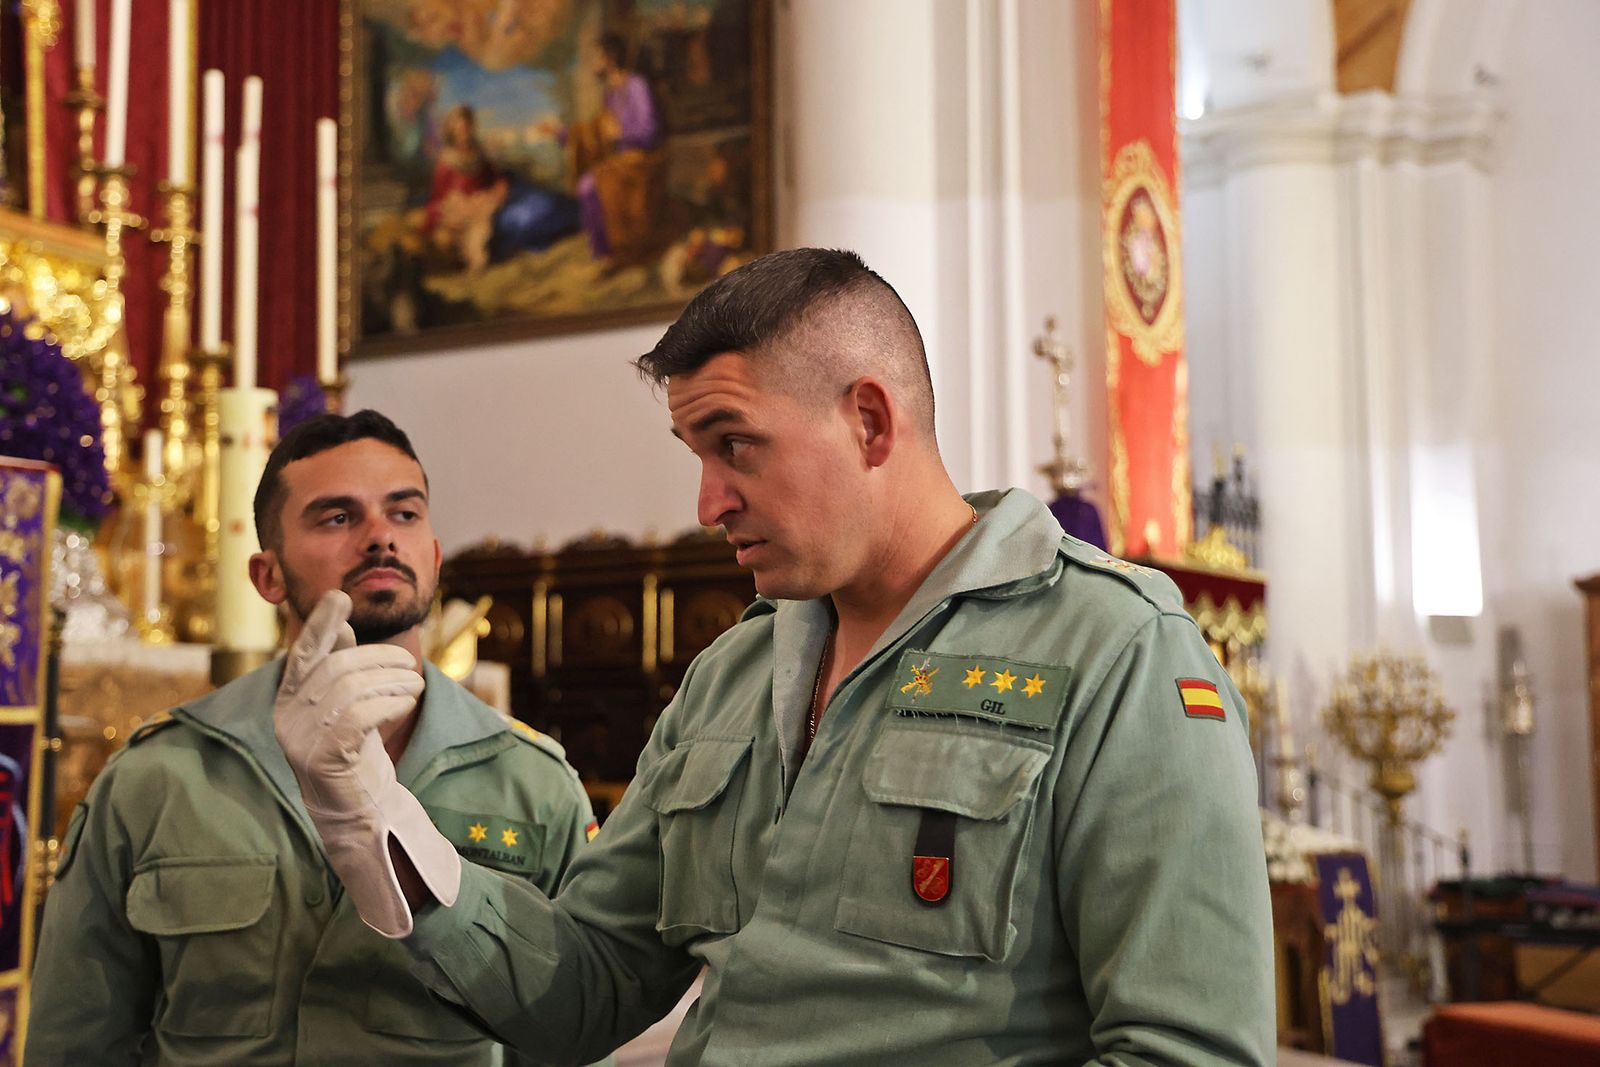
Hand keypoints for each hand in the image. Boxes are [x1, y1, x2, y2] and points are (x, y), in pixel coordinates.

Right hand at [274, 590, 460, 936]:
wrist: (356, 812)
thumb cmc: (353, 753)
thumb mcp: (345, 707)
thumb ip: (339, 671)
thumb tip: (342, 629)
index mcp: (288, 700)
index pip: (303, 653)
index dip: (320, 623)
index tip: (340, 596)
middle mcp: (286, 718)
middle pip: (336, 666)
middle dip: (379, 658)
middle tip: (410, 663)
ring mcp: (300, 740)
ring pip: (351, 687)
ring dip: (393, 679)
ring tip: (415, 683)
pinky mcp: (323, 759)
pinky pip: (360, 714)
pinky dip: (390, 701)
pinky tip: (406, 701)